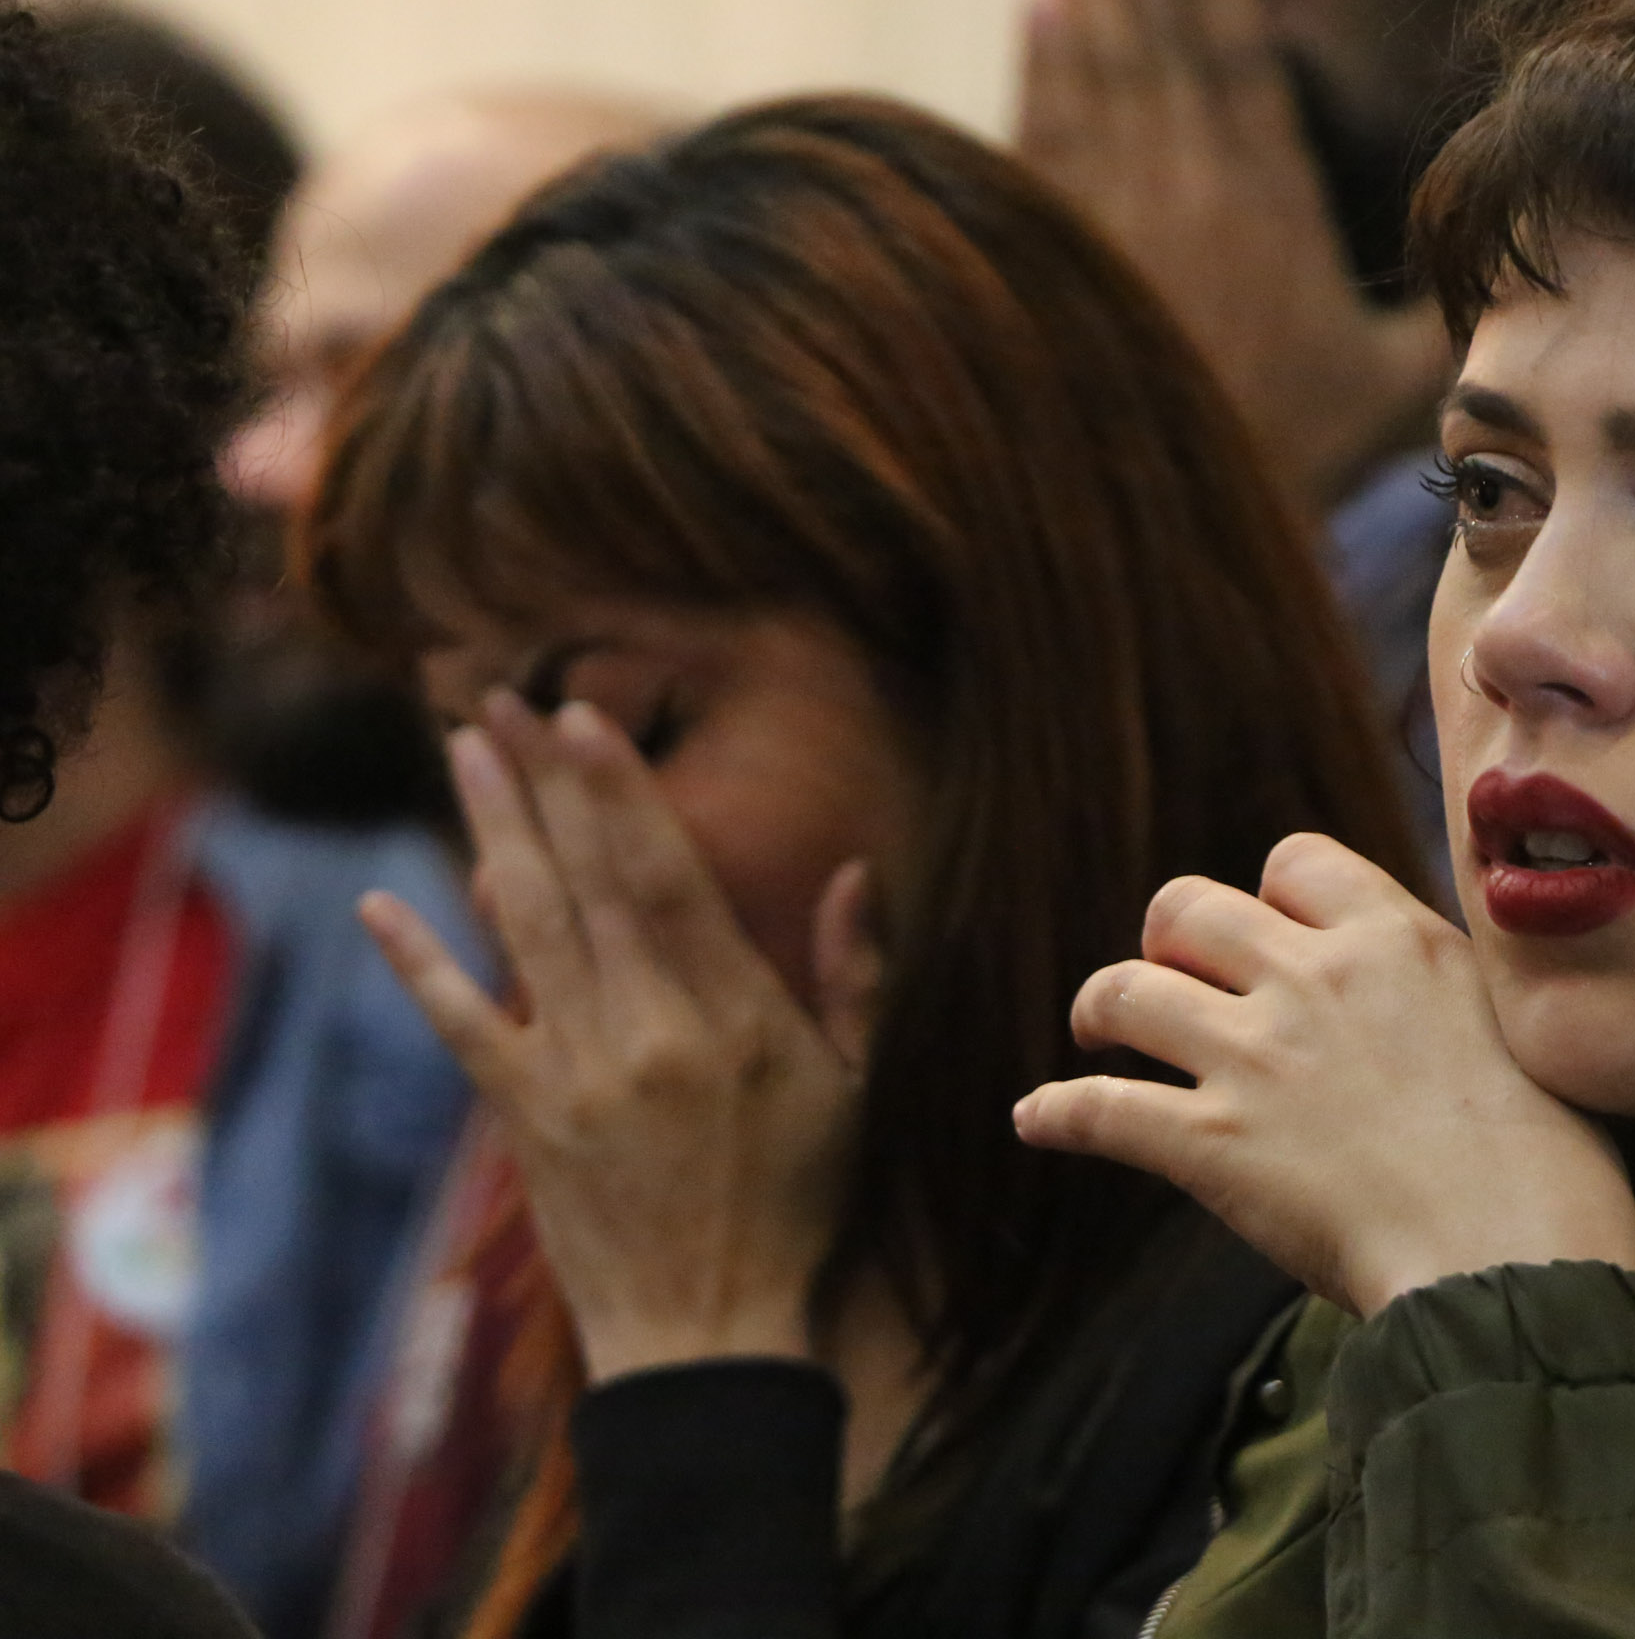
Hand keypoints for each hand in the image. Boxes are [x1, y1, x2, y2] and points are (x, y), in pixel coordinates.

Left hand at [358, 693, 879, 1381]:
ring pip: (524, 925)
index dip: (619, 791)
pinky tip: (381, 902)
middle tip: (499, 697)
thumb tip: (857, 873)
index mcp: (734, 1016)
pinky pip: (460, 1023)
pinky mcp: (522, 1116)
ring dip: (488, 830)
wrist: (709, 1332)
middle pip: (585, 878)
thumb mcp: (859, 1087)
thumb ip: (856, 977)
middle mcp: (645, 1030)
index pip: (664, 875)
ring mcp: (573, 1072)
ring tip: (459, 751)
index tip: (582, 719)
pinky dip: (419, 961)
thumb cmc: (799, 1207)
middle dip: (542, 780)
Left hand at [1012, 833, 1634, 1318]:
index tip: (1273, 937)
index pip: (1294, 862)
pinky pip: (1099, 1108)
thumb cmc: (1552, 1165)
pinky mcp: (1213, 1145)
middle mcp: (1314, 978)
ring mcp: (1256, 1058)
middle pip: (1188, 907)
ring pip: (1126, 991)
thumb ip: (1448, 996)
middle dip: (1168, 939)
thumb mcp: (1520, 1029)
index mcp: (1395, 940)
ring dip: (1101, 1010)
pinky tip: (1037, 1119)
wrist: (1516, 1255)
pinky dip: (1056, 1112)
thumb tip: (1435, 1006)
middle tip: (1170, 977)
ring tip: (1097, 1033)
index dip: (1270, 898)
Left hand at [1016, 0, 1447, 513]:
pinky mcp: (1051, 254)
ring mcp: (1112, 222)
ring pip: (1100, 74)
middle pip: (1163, 49)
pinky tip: (1036, 8)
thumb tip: (1523, 253)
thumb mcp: (1391, 393)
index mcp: (1271, 216)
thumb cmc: (1287, 455)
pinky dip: (1037, 67)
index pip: (1240, 73)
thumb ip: (1440, 316)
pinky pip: (1043, 135)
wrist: (1162, 529)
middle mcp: (1189, 200)